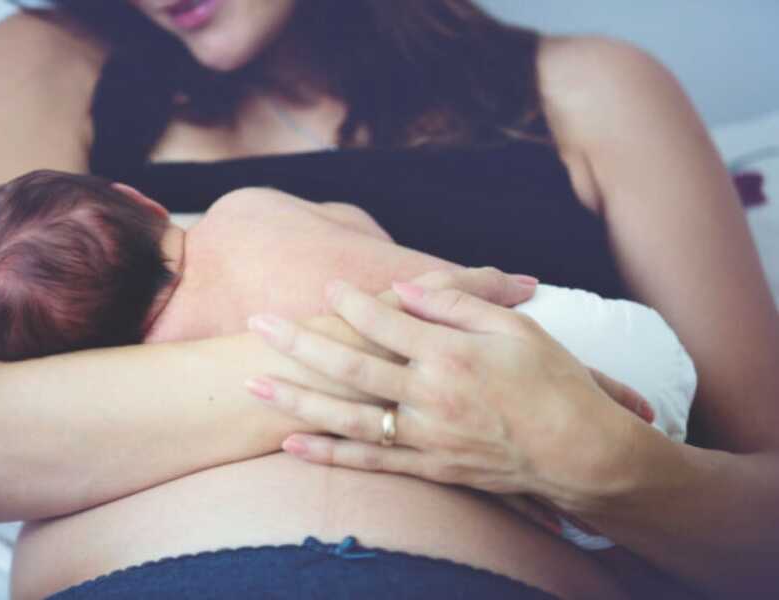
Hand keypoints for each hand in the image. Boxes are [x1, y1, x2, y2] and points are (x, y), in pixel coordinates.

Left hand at [246, 274, 651, 509]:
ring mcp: (426, 434)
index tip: (327, 286)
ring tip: (253, 382)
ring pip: (347, 414)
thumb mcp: (516, 328)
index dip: (351, 301)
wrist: (579, 453)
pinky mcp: (428, 466)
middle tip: (260, 322)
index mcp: (452, 353)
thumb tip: (407, 288)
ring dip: (297, 397)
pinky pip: (370, 461)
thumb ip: (459, 304)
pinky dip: (328, 454)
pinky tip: (291, 444)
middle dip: (299, 341)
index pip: (386, 320)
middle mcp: (431, 394)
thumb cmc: (553, 383)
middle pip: (351, 363)